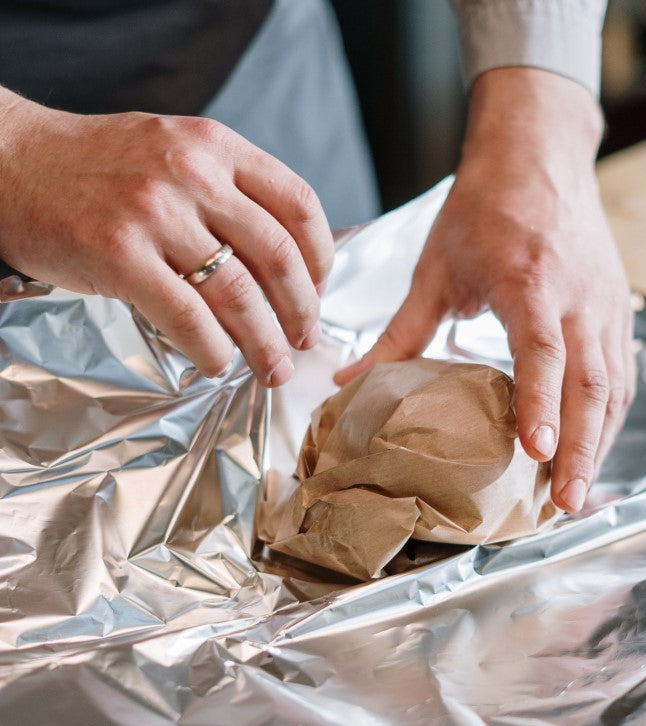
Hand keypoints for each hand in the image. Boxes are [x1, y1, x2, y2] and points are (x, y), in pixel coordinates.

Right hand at [0, 88, 333, 383]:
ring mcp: (155, 213)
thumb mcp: (173, 151)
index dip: (321, 258)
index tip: (319, 290)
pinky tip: (218, 364)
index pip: (299, 204)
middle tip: (305, 340)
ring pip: (238, 293)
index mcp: (215, 145)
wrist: (10, 161)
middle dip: (302, 311)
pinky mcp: (119, 255)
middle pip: (277, 257)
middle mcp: (192, 172)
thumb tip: (277, 258)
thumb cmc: (94, 166)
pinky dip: (213, 350)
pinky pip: (188, 317)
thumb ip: (224, 190)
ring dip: (265, 342)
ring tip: (274, 367)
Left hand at [336, 69, 634, 512]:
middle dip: (580, 447)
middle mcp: (576, 297)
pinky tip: (593, 447)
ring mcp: (603, 303)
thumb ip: (398, 333)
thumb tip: (347, 383)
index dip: (541, 404)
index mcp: (529, 282)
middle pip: (590, 382)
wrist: (538, 153)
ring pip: (612, 384)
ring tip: (577, 492)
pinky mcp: (613, 308)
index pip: (543, 353)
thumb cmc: (484, 207)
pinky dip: (608, 415)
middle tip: (564, 502)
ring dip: (599, 441)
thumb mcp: (435, 268)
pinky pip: (619, 371)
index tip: (534, 451)